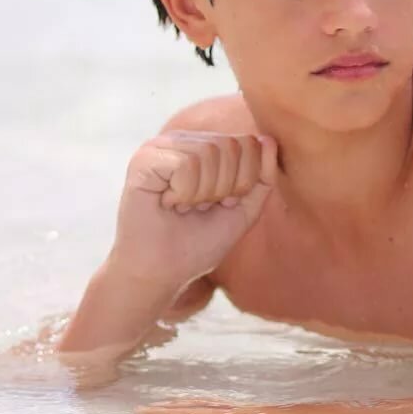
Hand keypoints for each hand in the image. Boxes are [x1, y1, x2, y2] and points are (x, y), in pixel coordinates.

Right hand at [110, 131, 277, 291]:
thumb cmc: (199, 243)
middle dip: (225, 188)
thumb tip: (268, 139)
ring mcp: (161, 146)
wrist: (162, 273)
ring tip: (183, 206)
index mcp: (206, 146)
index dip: (244, 182)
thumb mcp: (244, 209)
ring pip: (210, 152)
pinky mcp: (144, 160)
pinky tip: (167, 203)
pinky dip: (184, 193)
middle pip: (232, 145)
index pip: (249, 143)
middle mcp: (184, 140)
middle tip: (199, 207)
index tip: (221, 204)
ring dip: (203, 193)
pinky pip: (187, 164)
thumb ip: (262, 176)